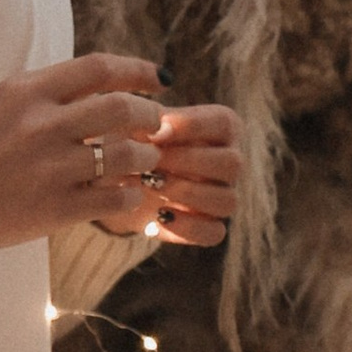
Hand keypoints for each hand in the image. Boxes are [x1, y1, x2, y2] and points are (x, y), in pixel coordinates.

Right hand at [0, 53, 171, 255]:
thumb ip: (47, 92)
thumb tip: (105, 82)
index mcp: (25, 92)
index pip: (98, 67)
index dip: (138, 70)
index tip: (159, 78)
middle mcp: (40, 126)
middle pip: (122, 107)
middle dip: (150, 116)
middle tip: (155, 126)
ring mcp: (49, 169)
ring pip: (126, 154)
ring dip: (146, 157)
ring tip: (144, 161)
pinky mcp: (54, 210)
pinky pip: (115, 198)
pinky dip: (131, 194)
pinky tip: (128, 193)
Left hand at [89, 98, 242, 250]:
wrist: (119, 178)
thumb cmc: (133, 140)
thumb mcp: (134, 123)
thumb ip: (145, 119)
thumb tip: (158, 129)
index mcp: (221, 127)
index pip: (224, 123)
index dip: (192, 127)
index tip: (157, 133)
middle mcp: (230, 162)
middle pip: (232, 163)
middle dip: (187, 162)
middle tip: (150, 161)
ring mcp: (224, 196)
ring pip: (227, 200)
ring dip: (186, 193)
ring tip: (150, 185)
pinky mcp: (210, 226)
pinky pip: (214, 233)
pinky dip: (187, 227)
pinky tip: (159, 216)